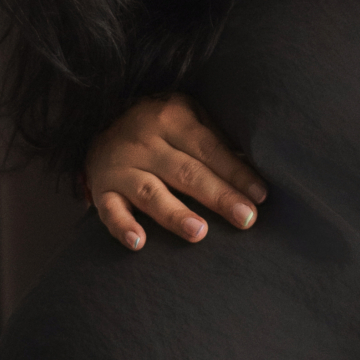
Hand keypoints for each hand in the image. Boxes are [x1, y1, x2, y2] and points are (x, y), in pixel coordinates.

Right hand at [83, 94, 267, 251]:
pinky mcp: (103, 189)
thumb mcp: (188, 116)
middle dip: (218, 196)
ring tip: (199, 232)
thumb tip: (256, 168)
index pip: (209, 149)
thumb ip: (216, 139)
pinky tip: (139, 244)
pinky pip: (110, 211)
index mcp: (172, 119)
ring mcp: (122, 167)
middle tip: (245, 218)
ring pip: (151, 193)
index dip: (236, 173)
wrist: (99, 120)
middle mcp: (145, 142)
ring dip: (175, 214)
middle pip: (186, 172)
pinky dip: (123, 227)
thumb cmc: (160, 125)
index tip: (260, 196)